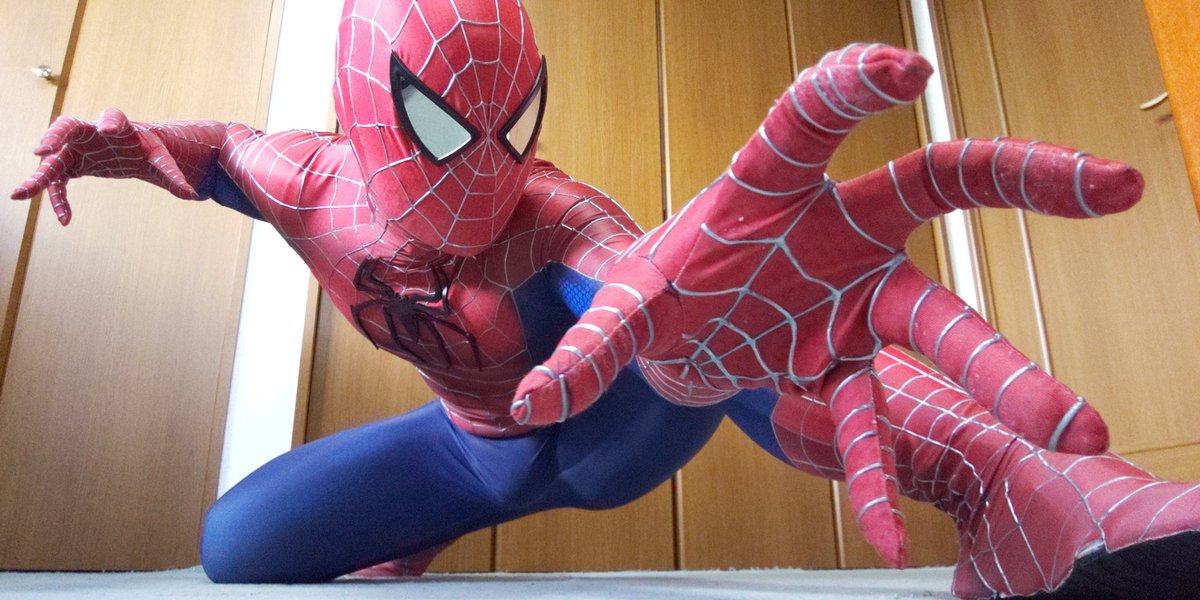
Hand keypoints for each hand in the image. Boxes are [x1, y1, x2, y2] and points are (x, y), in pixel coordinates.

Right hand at [10, 108, 205, 224]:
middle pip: (67, 128)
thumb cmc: (149, 149)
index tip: (107, 129)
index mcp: (119, 126)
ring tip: (18, 195)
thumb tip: (191, 195)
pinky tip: (65, 220)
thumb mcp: (161, 159)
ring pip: (53, 159)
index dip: (109, 122)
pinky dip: (59, 200)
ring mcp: (77, 148)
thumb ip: (172, 174)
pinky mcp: (72, 165)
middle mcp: (91, 132)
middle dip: (54, 137)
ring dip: (37, 177)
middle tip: (42, 150)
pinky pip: (60, 183)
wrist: (134, 150)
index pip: (112, 118)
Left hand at [510, 44, 1140, 563]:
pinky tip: (896, 536)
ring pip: (937, 323)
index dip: (853, 88)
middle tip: (1112, 184)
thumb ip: (589, 347)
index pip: (814, 120)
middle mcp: (833, 232)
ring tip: (1079, 426)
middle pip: (937, 188)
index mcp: (768, 186)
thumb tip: (535, 402)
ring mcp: (852, 302)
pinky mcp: (843, 367)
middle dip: (1023, 181)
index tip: (905, 71)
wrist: (676, 334)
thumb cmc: (657, 289)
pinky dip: (875, 477)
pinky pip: (868, 421)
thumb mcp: (620, 306)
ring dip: (1001, 372)